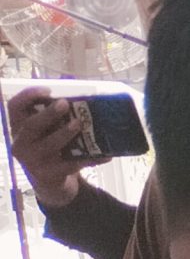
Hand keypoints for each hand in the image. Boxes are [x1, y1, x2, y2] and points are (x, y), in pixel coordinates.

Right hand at [6, 86, 91, 208]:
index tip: (48, 90)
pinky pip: (69, 165)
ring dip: (64, 133)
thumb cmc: (51, 145)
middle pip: (30, 125)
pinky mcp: (48, 175)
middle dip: (48, 114)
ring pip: (48, 145)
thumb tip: (71, 78)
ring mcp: (32, 160)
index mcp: (19, 126)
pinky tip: (105, 155)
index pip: (15, 107)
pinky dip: (89, 159)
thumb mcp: (50, 127)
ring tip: (79, 124)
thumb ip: (58, 107)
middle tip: (65, 104)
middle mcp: (21, 142)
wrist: (51, 180)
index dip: (28, 96)